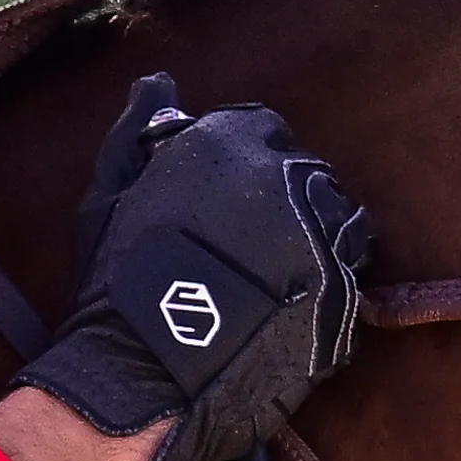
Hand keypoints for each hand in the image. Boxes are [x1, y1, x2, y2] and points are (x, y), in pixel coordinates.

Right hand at [15, 78, 371, 460]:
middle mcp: (292, 181)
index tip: (227, 198)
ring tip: (275, 278)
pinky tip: (288, 311)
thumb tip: (159, 83)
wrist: (145, 377)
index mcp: (236, 144)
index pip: (263, 130)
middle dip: (285, 201)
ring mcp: (324, 241)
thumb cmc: (117, 283)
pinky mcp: (345, 298)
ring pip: (340, 223)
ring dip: (316, 240)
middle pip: (308, 176)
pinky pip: (348, 282)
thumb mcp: (111, 194)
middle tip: (249, 246)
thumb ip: (139, 131)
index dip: (245, 164)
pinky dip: (326, 290)